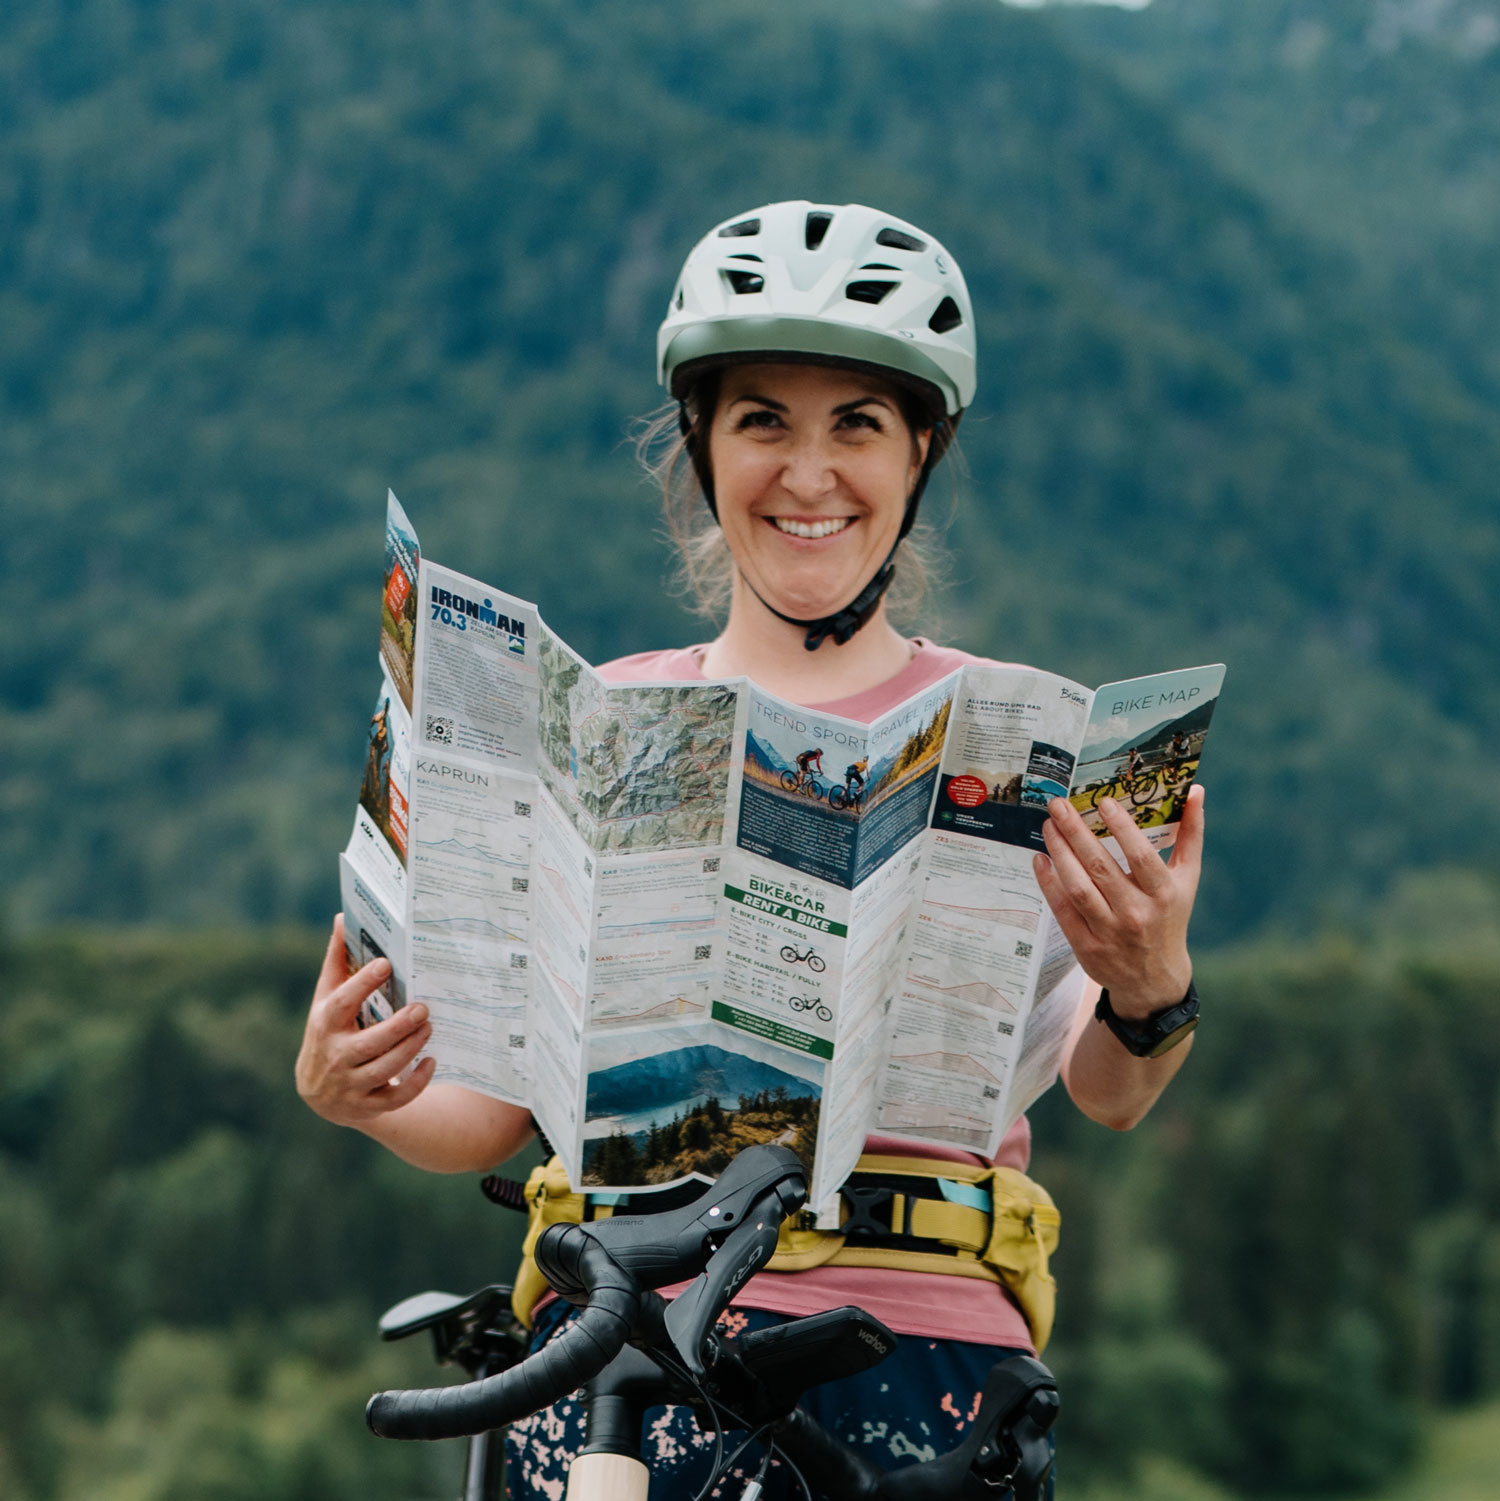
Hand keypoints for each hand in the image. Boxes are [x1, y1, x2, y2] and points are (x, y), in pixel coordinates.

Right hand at [295, 915, 435, 1125]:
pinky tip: (431, 1061)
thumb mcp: (326, 998)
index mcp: (324, 1023)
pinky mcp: (367, 1106)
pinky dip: (416, 1082)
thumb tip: (343, 917)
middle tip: (423, 1007)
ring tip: (430, 1026)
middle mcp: (335, 1056)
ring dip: (411, 1048)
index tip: (387, 963)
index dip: (363, 983)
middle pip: (369, 1042)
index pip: (342, 1002)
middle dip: (399, 1025)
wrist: (318, 1092)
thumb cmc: (329, 1031)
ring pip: (385, 1069)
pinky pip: (395, 1098)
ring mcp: (350, 1084)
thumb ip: (337, 961)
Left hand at [1033, 786, 1204, 1019]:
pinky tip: (1041, 859)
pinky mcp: (1086, 947)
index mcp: (1164, 895)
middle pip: (1100, 868)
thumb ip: (1191, 835)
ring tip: (1048, 826)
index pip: (1142, 857)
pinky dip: (1049, 883)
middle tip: (1058, 805)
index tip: (1103, 802)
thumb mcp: (1187, 879)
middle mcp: (1136, 914)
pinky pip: (1062, 910)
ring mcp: (1109, 932)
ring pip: (1078, 887)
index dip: (1122, 828)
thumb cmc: (1170, 916)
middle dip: (1076, 832)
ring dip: (1059, 853)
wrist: (1155, 978)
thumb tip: (1195, 790)